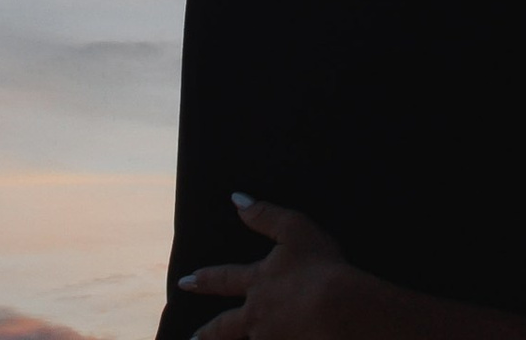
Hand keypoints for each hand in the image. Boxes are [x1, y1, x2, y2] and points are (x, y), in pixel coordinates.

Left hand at [184, 196, 353, 339]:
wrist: (340, 310)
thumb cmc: (319, 266)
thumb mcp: (293, 229)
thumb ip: (264, 214)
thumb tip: (237, 199)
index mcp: (258, 282)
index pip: (223, 280)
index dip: (204, 280)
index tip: (185, 282)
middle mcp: (257, 315)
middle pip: (224, 327)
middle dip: (207, 333)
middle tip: (192, 338)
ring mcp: (271, 337)